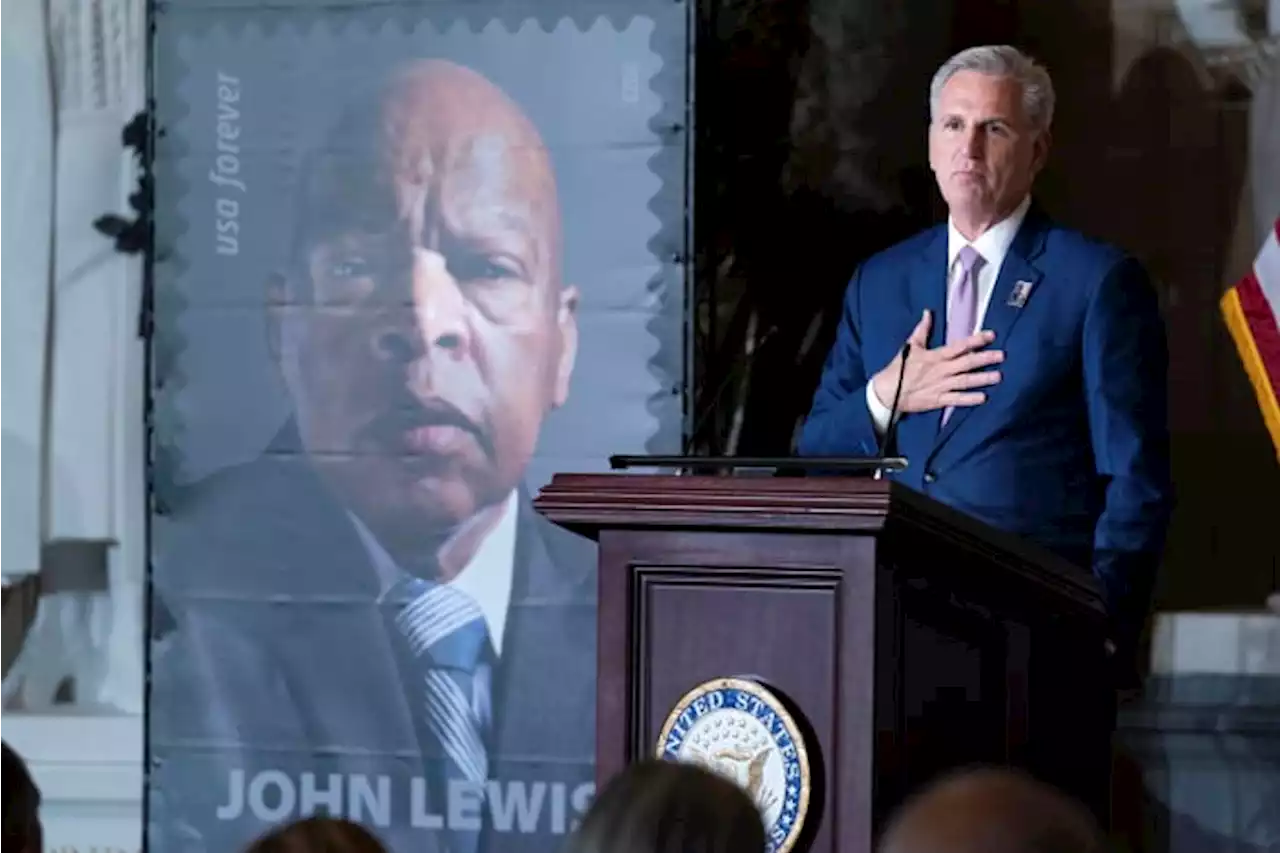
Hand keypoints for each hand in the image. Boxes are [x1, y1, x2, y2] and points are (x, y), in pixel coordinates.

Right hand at [871, 310, 1003, 414]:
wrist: (887, 392)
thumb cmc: (899, 368)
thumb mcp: (910, 346)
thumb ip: (922, 330)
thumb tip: (928, 312)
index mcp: (935, 356)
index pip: (959, 346)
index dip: (975, 340)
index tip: (991, 335)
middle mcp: (941, 370)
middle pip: (967, 363)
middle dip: (985, 359)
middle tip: (1002, 356)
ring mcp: (940, 386)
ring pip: (965, 381)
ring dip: (982, 379)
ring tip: (998, 376)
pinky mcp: (938, 400)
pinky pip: (956, 400)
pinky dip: (969, 399)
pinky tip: (983, 397)